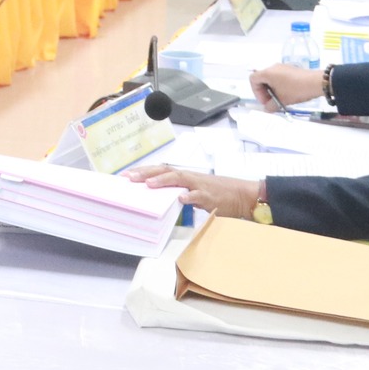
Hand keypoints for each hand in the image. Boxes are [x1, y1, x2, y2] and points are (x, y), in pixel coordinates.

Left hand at [125, 165, 262, 219]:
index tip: (125, 175)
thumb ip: (178, 193)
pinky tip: (180, 199)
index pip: (160, 170)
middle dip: (146, 173)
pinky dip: (190, 196)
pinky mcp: (210, 196)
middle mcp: (189, 177)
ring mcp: (199, 185)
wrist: (242, 195)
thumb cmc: (218, 194)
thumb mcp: (194, 192)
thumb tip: (159, 198)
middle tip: (128, 177)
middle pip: (165, 170)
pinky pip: (199, 195)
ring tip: (148, 184)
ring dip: (163, 180)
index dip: (143, 171)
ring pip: (179, 179)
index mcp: (184, 177)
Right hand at [248, 63, 325, 109]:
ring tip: (280, 99)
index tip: (265, 101)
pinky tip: (288, 94)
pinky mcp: (290, 69)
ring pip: (271, 78)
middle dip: (264, 92)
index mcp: (267, 73)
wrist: (316, 82)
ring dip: (272, 89)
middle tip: (271, 102)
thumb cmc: (296, 90)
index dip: (256, 92)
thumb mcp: (282, 100)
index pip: (253, 79)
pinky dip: (279, 86)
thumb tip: (267, 108)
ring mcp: (282, 67)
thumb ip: (271, 106)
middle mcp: (273, 67)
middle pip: (262, 79)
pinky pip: (279, 77)